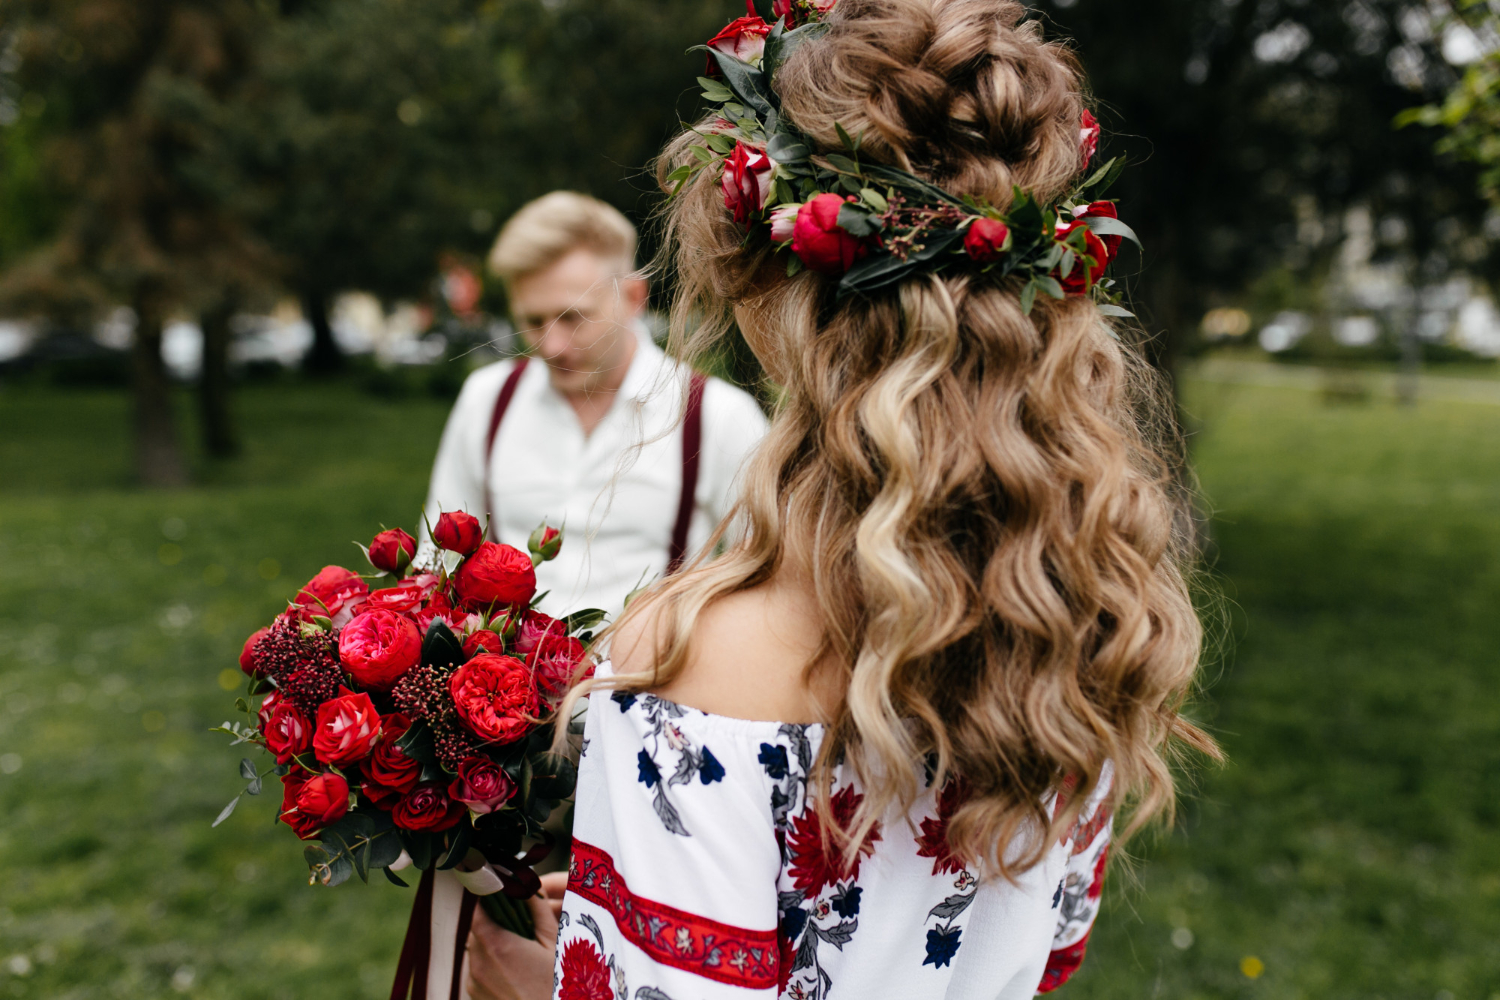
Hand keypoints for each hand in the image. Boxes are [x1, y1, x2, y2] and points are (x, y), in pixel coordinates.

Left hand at [465, 871, 567, 999]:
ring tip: (515, 945)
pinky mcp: (475, 996)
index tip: (497, 890)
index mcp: (497, 944)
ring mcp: (475, 982)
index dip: (486, 896)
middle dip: (490, 918)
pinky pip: (477, 969)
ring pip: (475, 949)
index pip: (476, 908)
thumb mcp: (554, 943)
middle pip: (475, 928)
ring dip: (489, 941)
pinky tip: (512, 968)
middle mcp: (479, 962)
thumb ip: (538, 910)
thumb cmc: (556, 984)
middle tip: (511, 916)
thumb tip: (527, 886)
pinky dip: (489, 962)